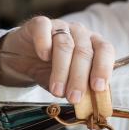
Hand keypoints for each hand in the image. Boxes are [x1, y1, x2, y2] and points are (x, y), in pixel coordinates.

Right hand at [0, 16, 114, 103]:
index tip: (98, 88)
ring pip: (64, 45)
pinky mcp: (39, 24)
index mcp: (93, 45)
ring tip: (57, 91)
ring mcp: (60, 26)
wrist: (23, 59)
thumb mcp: (68, 83)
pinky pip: (44, 29)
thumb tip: (91, 106)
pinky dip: (44, 43)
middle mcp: (80, 33)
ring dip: (61, 70)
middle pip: (84, 52)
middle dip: (79, 77)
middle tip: (74, 97)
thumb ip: (80, 90)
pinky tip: (44, 57)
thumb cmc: (51, 71)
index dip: (103, 68)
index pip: (105, 51)